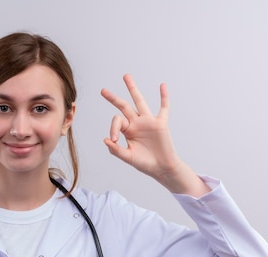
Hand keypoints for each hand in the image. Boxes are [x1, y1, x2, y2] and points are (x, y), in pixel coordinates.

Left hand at [101, 75, 209, 195]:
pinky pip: (163, 107)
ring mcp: (148, 121)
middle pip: (123, 106)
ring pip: (139, 101)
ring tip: (125, 76)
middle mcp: (136, 123)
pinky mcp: (161, 123)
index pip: (117, 121)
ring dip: (132, 89)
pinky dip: (164, 97)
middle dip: (113, 98)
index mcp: (127, 130)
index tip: (113, 140)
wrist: (161, 168)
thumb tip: (105, 139)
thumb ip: (116, 150)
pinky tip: (162, 85)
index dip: (113, 128)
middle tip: (102, 90)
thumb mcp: (128, 157)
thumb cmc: (144, 163)